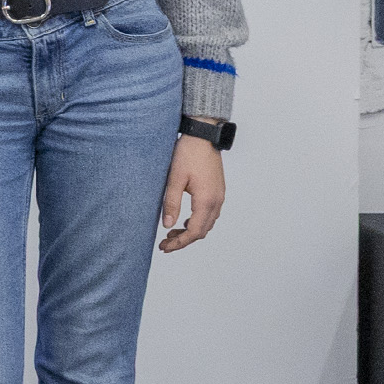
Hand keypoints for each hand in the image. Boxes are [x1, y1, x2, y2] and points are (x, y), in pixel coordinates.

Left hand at [160, 136, 226, 252]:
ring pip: (207, 224)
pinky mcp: (217, 191)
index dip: (179, 243)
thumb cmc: (188, 153)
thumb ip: (171, 203)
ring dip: (191, 231)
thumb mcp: (174, 178)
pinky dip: (197, 222)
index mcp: (206, 200)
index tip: (164, 247)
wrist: (203, 136)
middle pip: (202, 231)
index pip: (194, 231)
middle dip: (184, 240)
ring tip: (171, 233)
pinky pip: (210, 214)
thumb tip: (168, 225)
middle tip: (165, 243)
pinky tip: (184, 220)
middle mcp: (216, 201)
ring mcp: (219, 196)